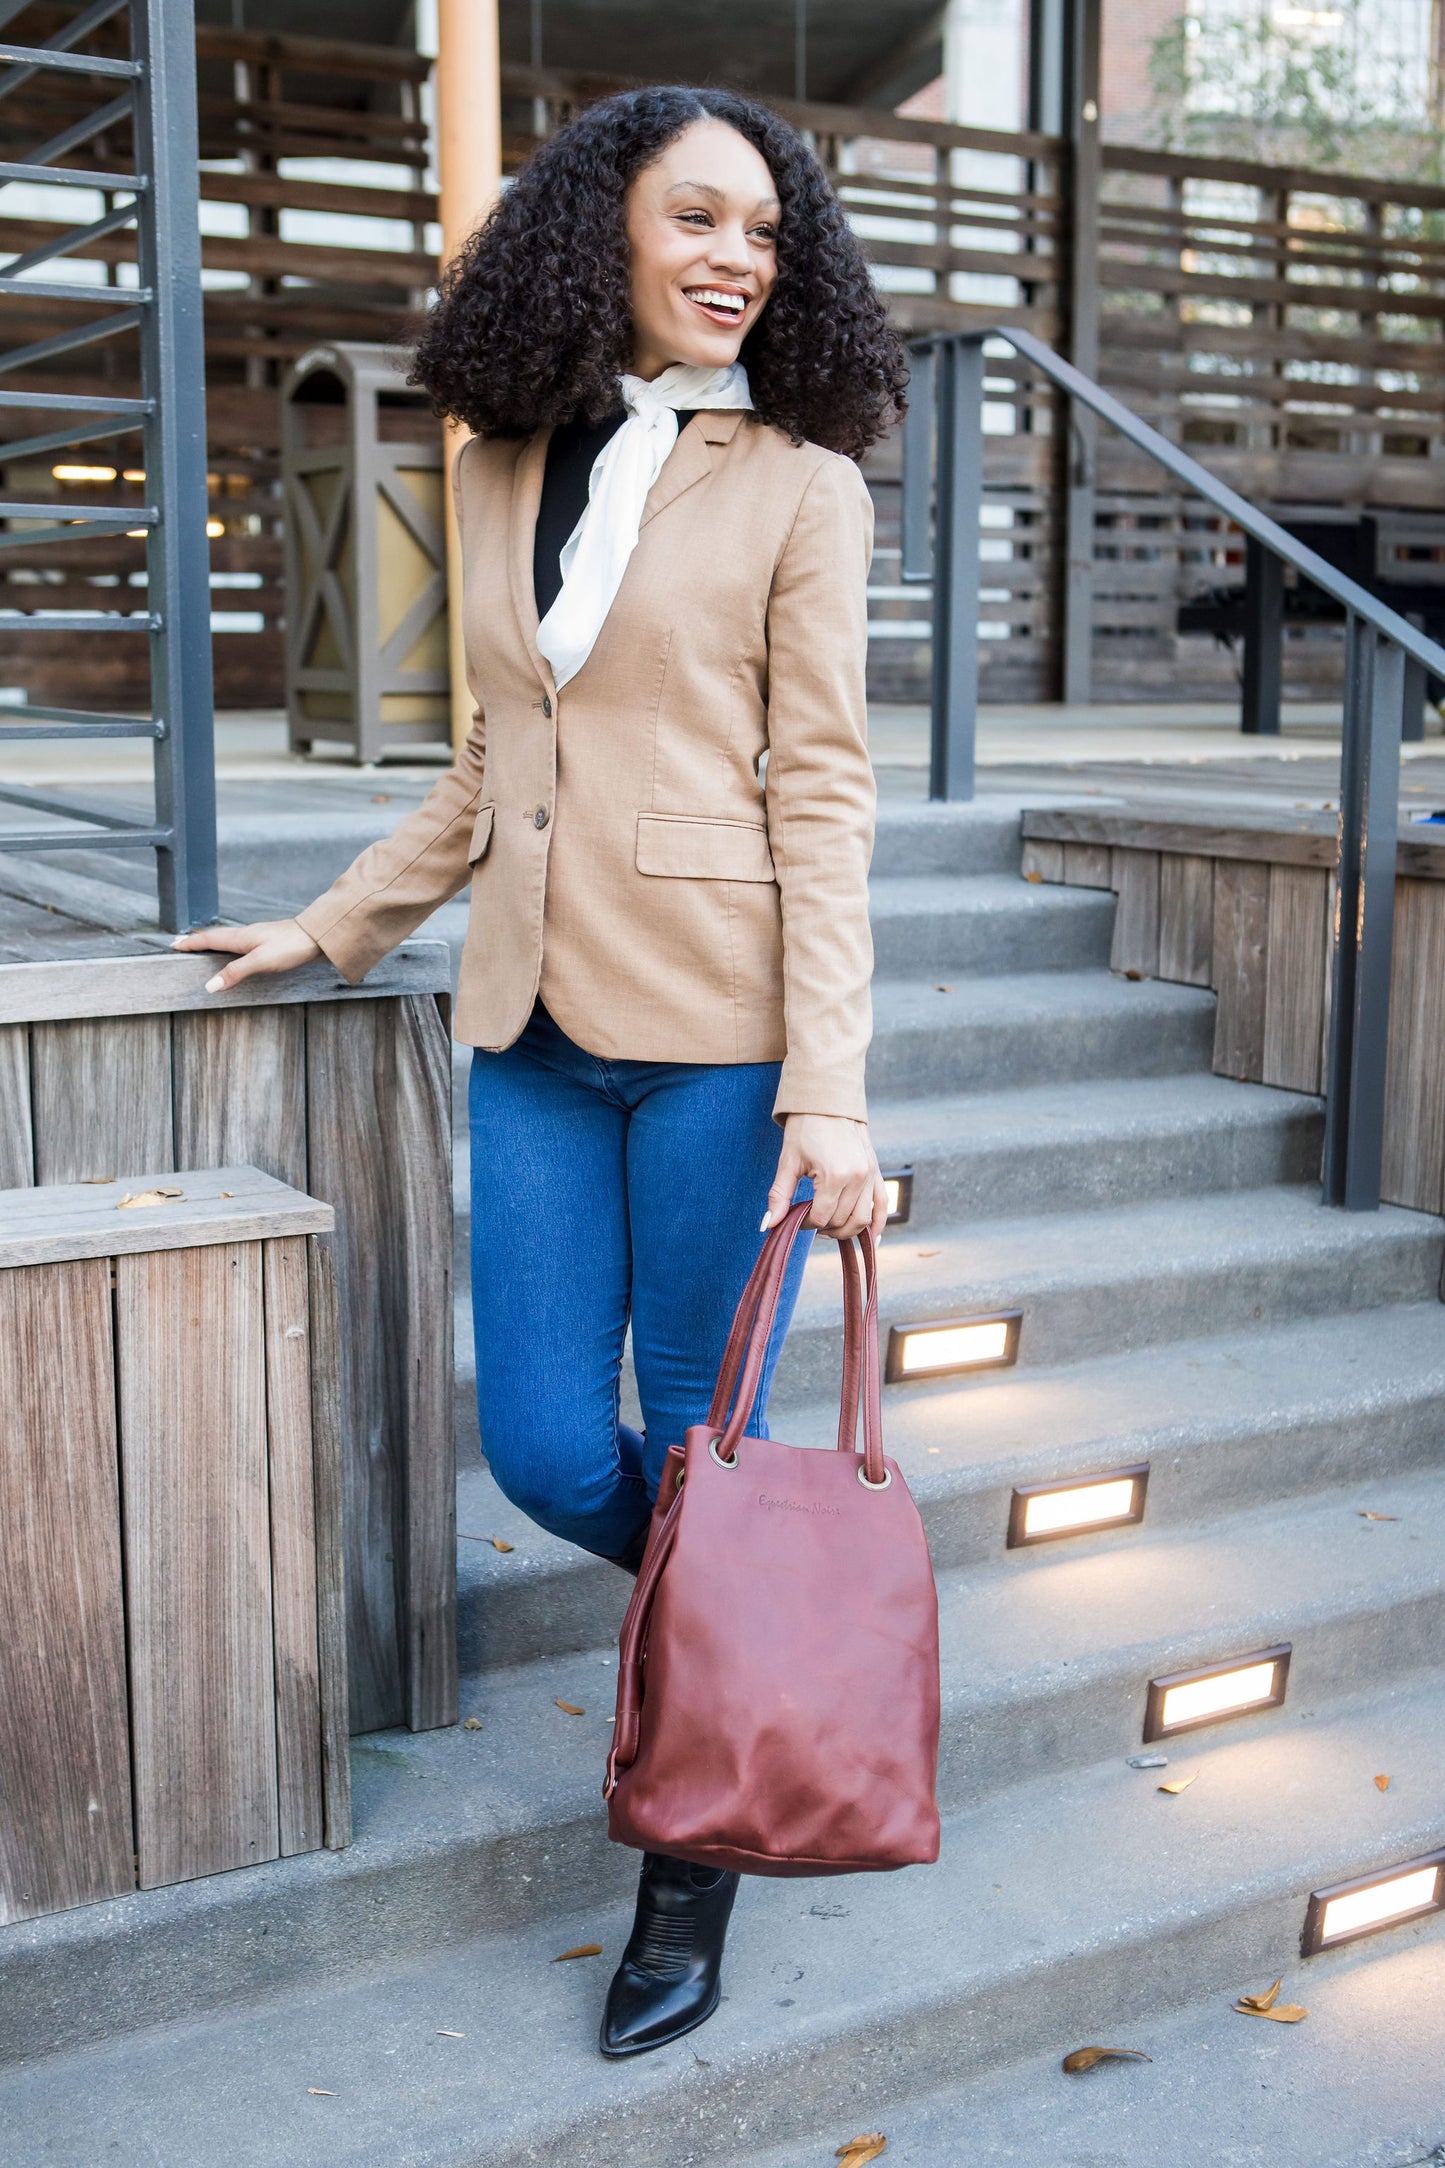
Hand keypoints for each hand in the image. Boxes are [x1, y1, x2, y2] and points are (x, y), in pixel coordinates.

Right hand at [171, 918, 320, 992]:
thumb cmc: (291, 946)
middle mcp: (247, 935)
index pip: (209, 939)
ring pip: (228, 939)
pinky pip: (240, 944)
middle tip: (181, 944)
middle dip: (197, 941)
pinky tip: (236, 952)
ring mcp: (258, 937)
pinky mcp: (269, 942)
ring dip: (212, 942)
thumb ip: (235, 972)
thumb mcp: (261, 961)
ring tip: (202, 947)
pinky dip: (229, 947)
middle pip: (216, 937)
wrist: (318, 936)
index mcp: (241, 938)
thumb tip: (209, 986)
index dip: (191, 943)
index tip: (174, 945)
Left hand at [765, 1113, 888, 1242]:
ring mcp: (870, 1175)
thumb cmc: (805, 1128)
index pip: (821, 1217)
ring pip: (863, 1220)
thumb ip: (779, 1196)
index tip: (794, 1218)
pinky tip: (871, 1239)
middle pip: (841, 1221)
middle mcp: (858, 1178)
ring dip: (846, 1230)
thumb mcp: (788, 1161)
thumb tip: (767, 1225)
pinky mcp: (876, 1171)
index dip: (805, 1223)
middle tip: (809, 1221)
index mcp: (835, 1176)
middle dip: (823, 1227)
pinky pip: (882, 1205)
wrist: (828, 1101)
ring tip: (829, 1227)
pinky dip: (878, 1224)